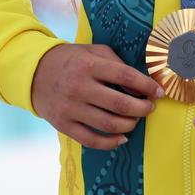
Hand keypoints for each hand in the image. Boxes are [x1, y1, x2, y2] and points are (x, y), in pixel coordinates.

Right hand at [31, 44, 163, 150]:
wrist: (35, 73)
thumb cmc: (73, 60)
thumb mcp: (94, 51)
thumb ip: (116, 63)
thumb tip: (141, 80)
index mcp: (89, 64)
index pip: (126, 76)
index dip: (147, 86)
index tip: (159, 92)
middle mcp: (80, 86)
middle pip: (120, 104)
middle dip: (142, 108)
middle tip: (149, 108)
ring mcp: (70, 108)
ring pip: (108, 124)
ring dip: (129, 125)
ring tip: (136, 120)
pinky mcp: (63, 125)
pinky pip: (91, 140)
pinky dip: (111, 143)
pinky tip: (122, 138)